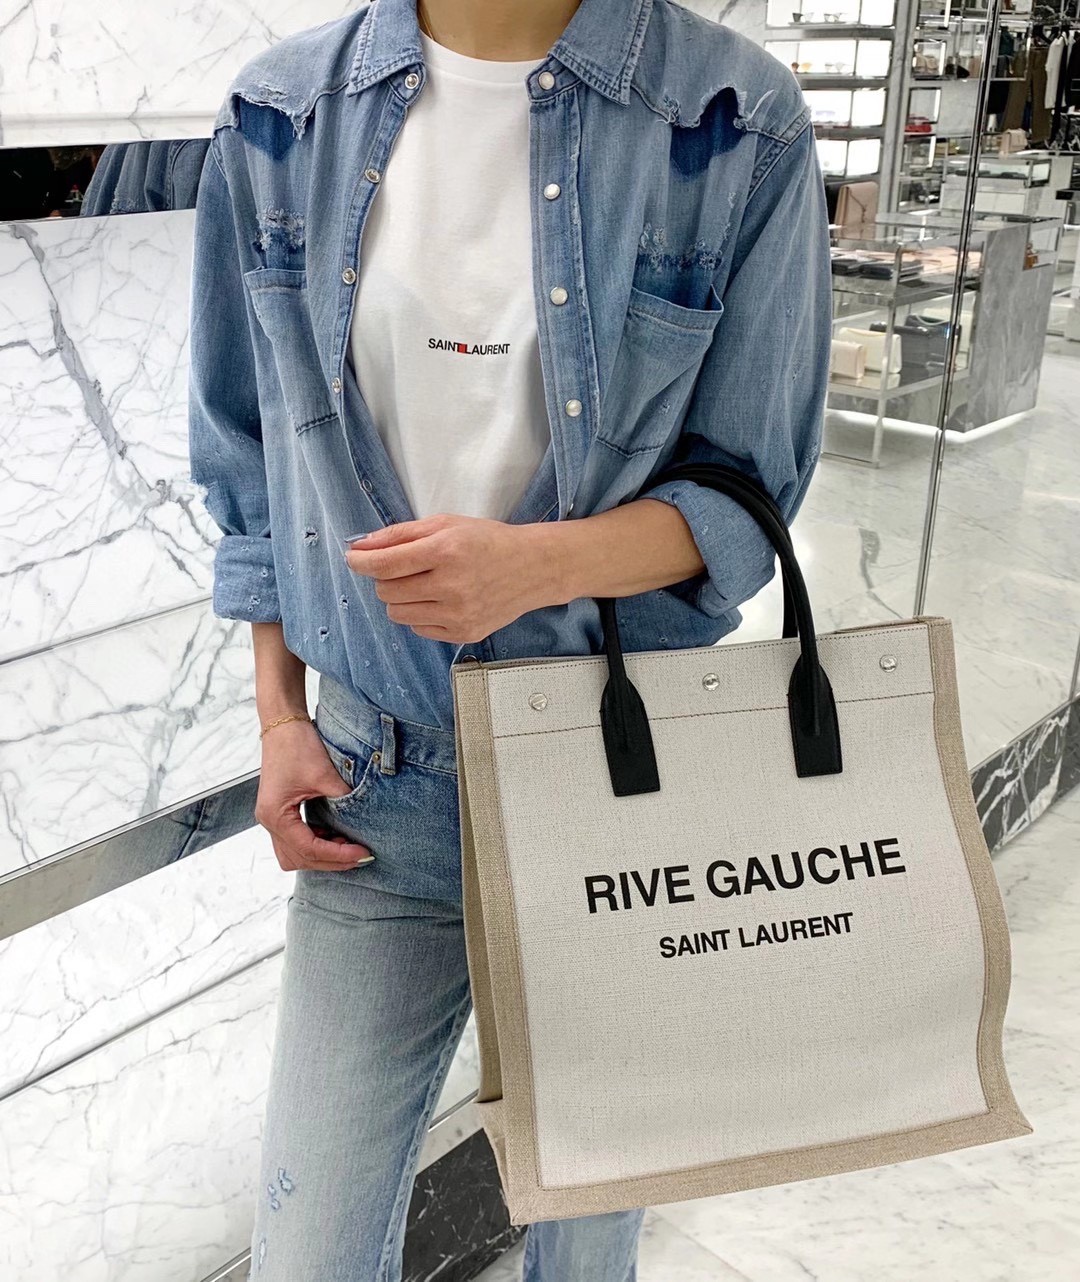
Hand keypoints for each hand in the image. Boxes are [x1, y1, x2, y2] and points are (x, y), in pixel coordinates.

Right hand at [254, 718, 374, 870]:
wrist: (283, 724)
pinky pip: (295, 840)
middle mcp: (268, 821)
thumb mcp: (325, 775)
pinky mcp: (279, 812)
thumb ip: (344, 801)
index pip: (309, 848)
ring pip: (294, 854)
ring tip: (348, 847)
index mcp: (275, 815)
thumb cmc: (297, 745)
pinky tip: (335, 836)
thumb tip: (365, 821)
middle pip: (299, 858)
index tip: (362, 853)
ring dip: (321, 855)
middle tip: (360, 856)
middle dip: (330, 861)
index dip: (338, 855)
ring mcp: (271, 818)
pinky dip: (315, 843)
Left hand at [343, 514, 549, 642]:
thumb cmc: (487, 541)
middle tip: (404, 568)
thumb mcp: (446, 524)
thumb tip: (362, 545)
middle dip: (385, 578)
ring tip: (423, 584)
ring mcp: (458, 614)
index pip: (385, 564)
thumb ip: (401, 534)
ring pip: (397, 613)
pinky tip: (440, 600)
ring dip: (400, 598)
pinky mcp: (463, 633)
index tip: (353, 558)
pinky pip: (418, 628)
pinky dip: (420, 614)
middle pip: (386, 591)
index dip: (361, 561)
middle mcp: (451, 586)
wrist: (532, 568)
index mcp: (446, 551)